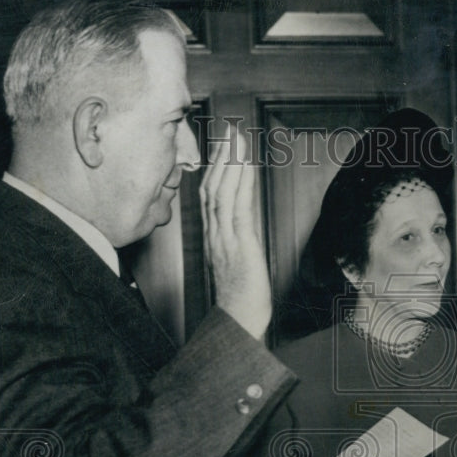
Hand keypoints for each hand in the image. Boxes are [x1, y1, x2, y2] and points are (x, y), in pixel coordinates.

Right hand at [200, 126, 271, 339]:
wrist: (237, 325)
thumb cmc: (239, 301)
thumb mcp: (235, 266)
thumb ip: (235, 245)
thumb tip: (243, 228)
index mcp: (213, 239)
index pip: (210, 197)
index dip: (215, 169)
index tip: (222, 147)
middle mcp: (215, 235)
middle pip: (212, 188)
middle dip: (221, 157)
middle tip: (230, 131)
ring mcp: (225, 240)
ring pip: (222, 193)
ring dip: (230, 163)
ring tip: (238, 139)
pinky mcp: (240, 246)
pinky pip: (238, 209)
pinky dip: (240, 184)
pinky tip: (246, 167)